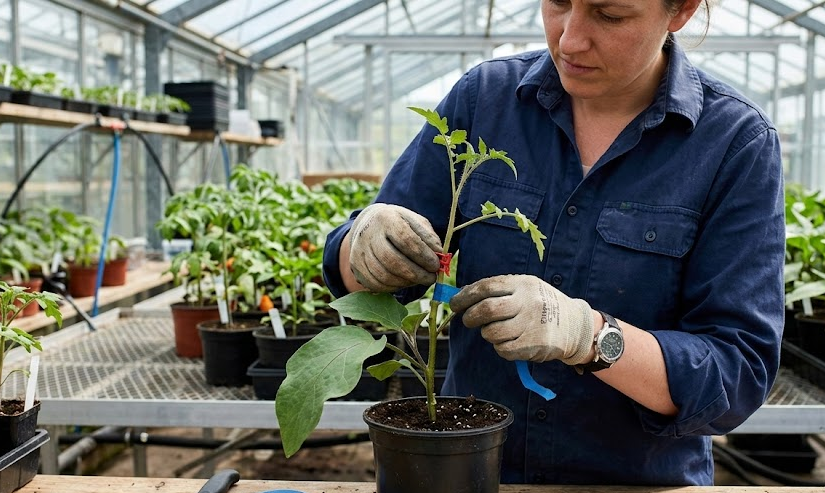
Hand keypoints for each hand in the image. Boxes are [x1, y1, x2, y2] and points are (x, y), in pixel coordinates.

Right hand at [349, 203, 442, 291]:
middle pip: (393, 261)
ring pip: (384, 276)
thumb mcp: (416, 222)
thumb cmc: (399, 224)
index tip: (436, 266)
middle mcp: (368, 234)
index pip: (405, 240)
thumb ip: (429, 238)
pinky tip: (405, 282)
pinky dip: (393, 287)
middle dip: (416, 274)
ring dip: (406, 282)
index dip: (423, 256)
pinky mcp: (355, 266)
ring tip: (419, 280)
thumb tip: (440, 256)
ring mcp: (359, 251)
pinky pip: (375, 284)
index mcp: (386, 218)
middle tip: (431, 278)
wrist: (369, 224)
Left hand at [449, 274, 594, 363]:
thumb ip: (497, 290)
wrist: (575, 325)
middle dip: (470, 317)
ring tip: (494, 330)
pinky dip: (500, 347)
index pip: (486, 287)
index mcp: (522, 284)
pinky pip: (503, 349)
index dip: (465, 297)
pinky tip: (509, 341)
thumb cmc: (541, 304)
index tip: (454, 304)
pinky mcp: (534, 345)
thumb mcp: (524, 288)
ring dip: (487, 333)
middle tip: (468, 320)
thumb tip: (461, 295)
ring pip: (492, 332)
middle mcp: (527, 302)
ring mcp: (531, 324)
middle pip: (486, 310)